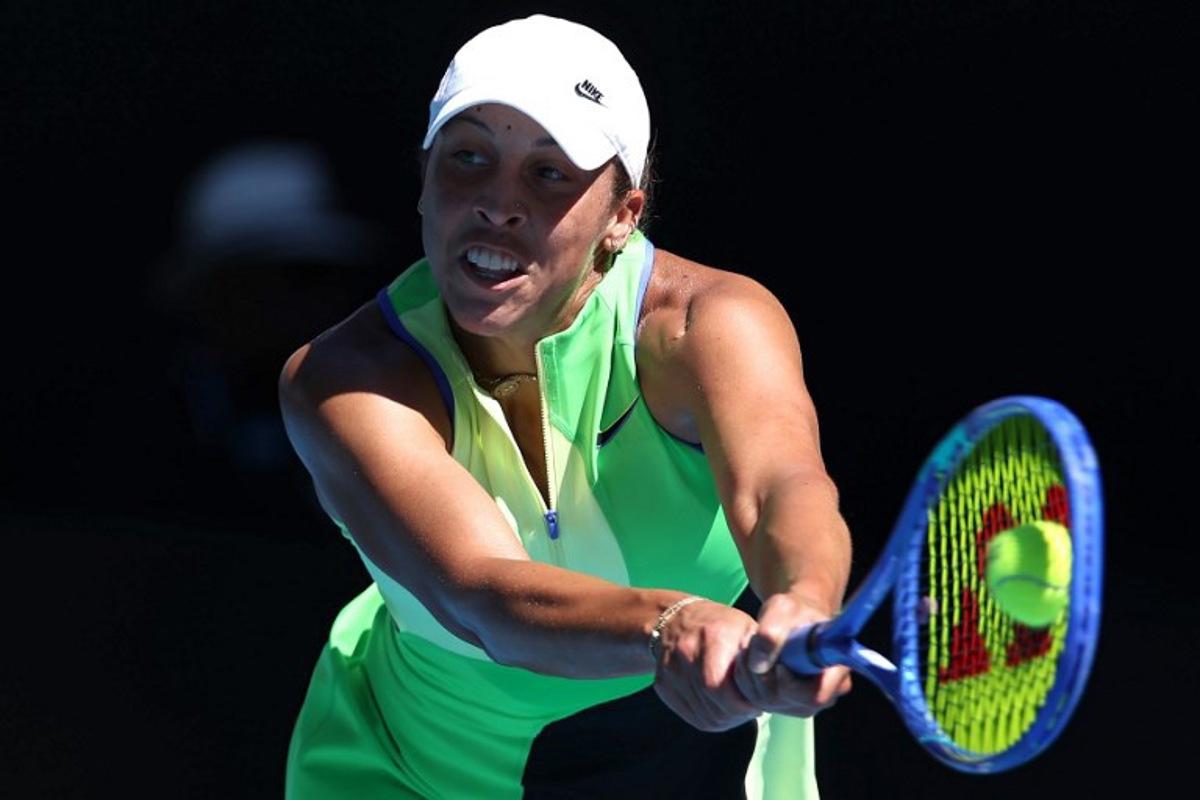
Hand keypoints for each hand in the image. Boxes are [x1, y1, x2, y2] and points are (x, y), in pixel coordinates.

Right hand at [652, 599, 761, 731]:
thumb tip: (777, 688)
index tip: (757, 701)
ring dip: (726, 717)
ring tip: (735, 704)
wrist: (675, 620)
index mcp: (714, 635)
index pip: (722, 685)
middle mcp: (687, 652)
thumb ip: (763, 655)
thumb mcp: (747, 629)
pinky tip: (719, 704)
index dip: (744, 702)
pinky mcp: (663, 686)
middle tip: (749, 707)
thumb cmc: (720, 626)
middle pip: (715, 704)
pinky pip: (692, 716)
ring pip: (706, 715)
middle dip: (738, 712)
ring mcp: (671, 671)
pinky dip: (710, 716)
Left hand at [732, 592, 851, 717]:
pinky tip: (750, 660)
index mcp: (837, 668)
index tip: (778, 665)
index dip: (791, 685)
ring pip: (771, 703)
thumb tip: (759, 665)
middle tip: (753, 647)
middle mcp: (827, 692)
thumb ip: (771, 632)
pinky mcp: (788, 703)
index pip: (816, 695)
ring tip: (751, 648)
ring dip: (752, 677)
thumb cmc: (794, 612)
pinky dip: (748, 682)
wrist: (793, 618)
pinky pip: (761, 702)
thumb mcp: (782, 609)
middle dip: (764, 678)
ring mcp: (807, 700)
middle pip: (789, 702)